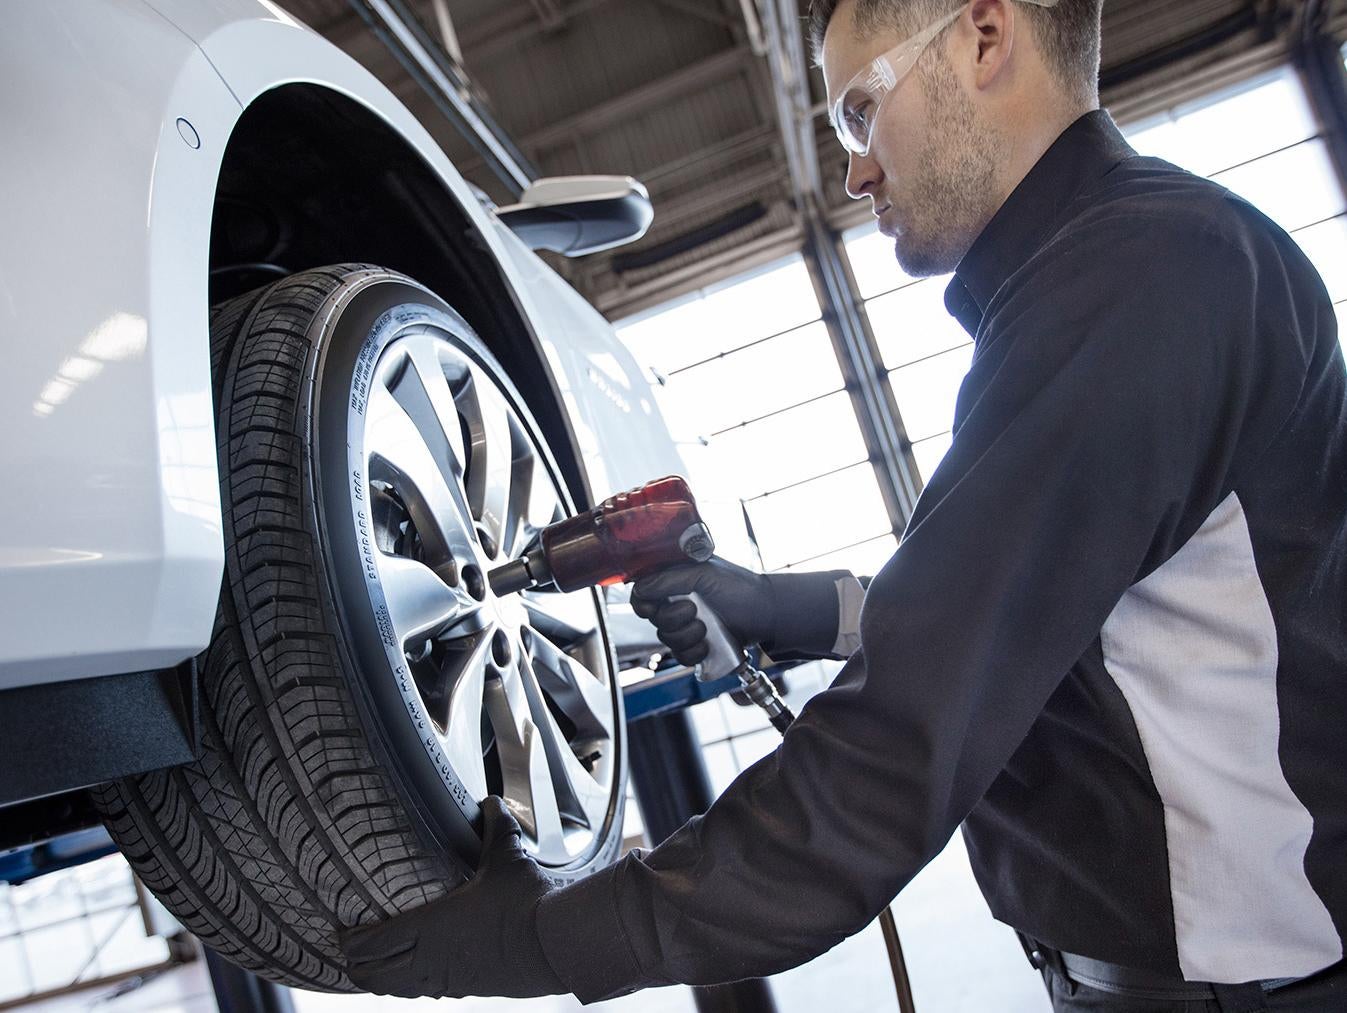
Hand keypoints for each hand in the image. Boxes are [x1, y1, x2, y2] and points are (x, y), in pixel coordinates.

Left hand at [339, 797, 564, 998]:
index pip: (372, 943)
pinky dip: (408, 986)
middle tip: (347, 952)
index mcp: (431, 926)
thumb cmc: (525, 902)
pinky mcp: (467, 989)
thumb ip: (495, 827)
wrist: (554, 945)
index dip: (349, 941)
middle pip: (373, 975)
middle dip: (355, 966)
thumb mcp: (506, 858)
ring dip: (379, 980)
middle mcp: (431, 959)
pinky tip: (414, 976)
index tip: (340, 932)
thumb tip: (491, 802)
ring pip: (396, 990)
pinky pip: (424, 992)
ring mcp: (447, 980)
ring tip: (371, 968)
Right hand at [630, 557, 844, 665]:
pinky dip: (693, 653)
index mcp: (676, 580)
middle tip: (695, 611)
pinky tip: (708, 645)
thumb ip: (670, 579)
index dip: (643, 603)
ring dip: (686, 636)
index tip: (654, 607)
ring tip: (707, 629)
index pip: (643, 592)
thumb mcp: (704, 573)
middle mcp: (678, 601)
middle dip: (673, 619)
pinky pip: (681, 656)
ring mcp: (688, 625)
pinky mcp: (697, 645)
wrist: (768, 614)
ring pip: (666, 639)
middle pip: (653, 619)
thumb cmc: (741, 587)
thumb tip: (641, 588)